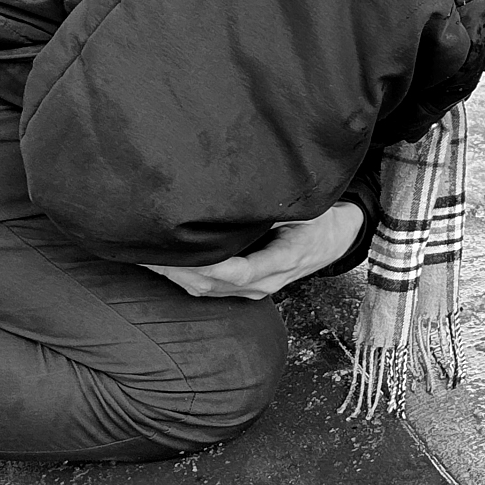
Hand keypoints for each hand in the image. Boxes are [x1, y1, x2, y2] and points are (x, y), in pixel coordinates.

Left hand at [145, 203, 364, 299]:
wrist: (335, 240)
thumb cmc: (316, 218)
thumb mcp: (303, 208)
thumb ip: (271, 209)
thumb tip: (236, 192)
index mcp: (284, 259)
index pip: (239, 271)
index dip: (207, 266)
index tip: (180, 252)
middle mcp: (266, 282)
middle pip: (214, 285)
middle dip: (179, 271)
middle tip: (150, 250)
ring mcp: (256, 290)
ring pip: (207, 291)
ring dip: (177, 277)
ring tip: (150, 256)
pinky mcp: (247, 290)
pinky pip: (211, 290)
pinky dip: (185, 280)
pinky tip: (166, 265)